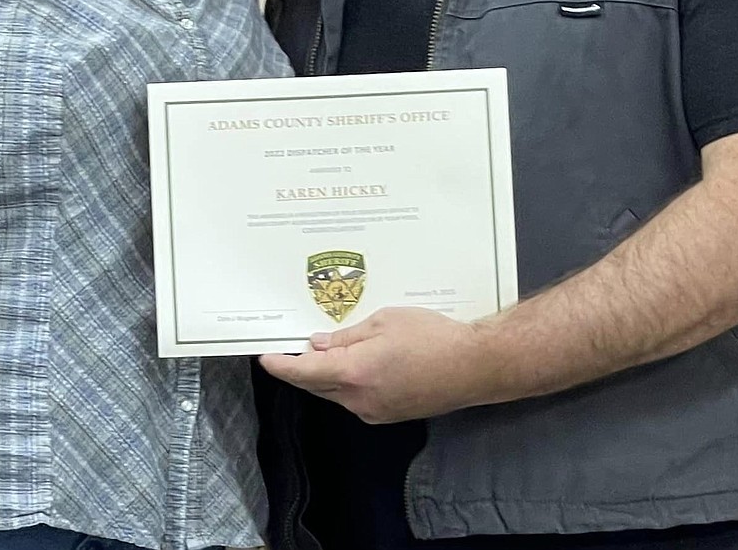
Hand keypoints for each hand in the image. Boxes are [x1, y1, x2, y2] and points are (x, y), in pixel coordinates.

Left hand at [259, 306, 487, 422]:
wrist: (472, 366)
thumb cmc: (431, 336)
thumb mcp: (384, 321)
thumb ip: (346, 336)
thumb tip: (317, 345)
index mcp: (355, 372)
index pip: (304, 372)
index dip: (281, 365)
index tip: (264, 357)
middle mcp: (359, 399)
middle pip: (317, 385)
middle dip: (301, 368)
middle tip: (290, 347)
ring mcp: (374, 411)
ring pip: (336, 394)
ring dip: (324, 376)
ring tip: (322, 350)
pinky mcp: (388, 415)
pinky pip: (355, 399)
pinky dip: (345, 383)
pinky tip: (353, 364)